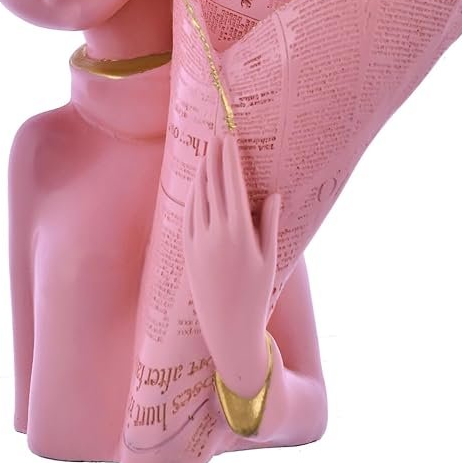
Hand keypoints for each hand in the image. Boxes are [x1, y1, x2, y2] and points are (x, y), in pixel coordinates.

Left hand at [183, 133, 280, 381]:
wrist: (228, 327)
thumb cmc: (256, 294)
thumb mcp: (270, 259)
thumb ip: (270, 224)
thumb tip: (275, 194)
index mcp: (240, 232)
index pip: (233, 184)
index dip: (231, 158)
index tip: (231, 138)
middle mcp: (216, 233)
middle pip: (214, 184)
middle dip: (215, 157)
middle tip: (217, 135)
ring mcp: (198, 241)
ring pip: (198, 197)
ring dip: (202, 172)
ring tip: (207, 153)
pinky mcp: (187, 251)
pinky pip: (188, 215)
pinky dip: (193, 195)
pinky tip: (197, 185)